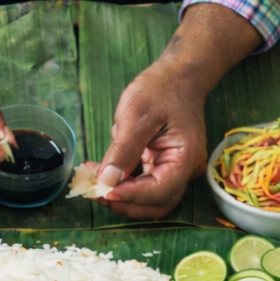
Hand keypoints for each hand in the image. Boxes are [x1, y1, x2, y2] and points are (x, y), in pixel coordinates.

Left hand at [93, 59, 209, 220]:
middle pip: (156, 204)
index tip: (102, 191)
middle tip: (94, 193)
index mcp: (185, 158)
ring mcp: (176, 171)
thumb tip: (107, 180)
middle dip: (125, 203)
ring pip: (150, 200)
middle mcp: (185, 170)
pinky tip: (104, 175)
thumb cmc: (161, 88)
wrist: (178, 76)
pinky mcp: (164, 167)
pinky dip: (125, 186)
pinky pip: (146, 186)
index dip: (129, 196)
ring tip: (95, 185)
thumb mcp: (137, 113)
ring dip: (123, 198)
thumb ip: (124, 149)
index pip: (158, 192)